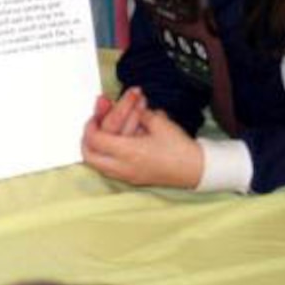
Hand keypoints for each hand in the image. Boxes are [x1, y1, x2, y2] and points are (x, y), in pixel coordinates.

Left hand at [80, 88, 204, 188]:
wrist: (197, 170)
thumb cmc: (179, 146)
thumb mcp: (159, 122)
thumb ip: (139, 113)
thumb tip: (127, 106)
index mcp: (128, 152)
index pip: (95, 140)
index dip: (91, 125)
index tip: (95, 113)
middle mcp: (123, 167)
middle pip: (89, 156)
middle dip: (87, 138)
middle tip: (94, 123)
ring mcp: (127, 176)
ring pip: (99, 163)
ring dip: (99, 144)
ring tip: (108, 127)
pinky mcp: (134, 178)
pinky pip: (111, 166)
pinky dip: (110, 152)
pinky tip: (120, 137)